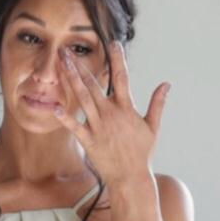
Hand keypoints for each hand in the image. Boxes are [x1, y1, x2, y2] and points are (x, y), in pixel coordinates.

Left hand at [51, 42, 167, 186]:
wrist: (131, 177)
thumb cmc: (142, 153)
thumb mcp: (152, 127)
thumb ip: (157, 104)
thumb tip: (166, 84)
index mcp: (126, 108)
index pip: (121, 78)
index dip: (117, 59)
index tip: (113, 43)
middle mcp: (111, 114)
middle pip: (94, 85)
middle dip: (80, 66)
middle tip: (68, 51)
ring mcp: (98, 127)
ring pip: (82, 99)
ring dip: (71, 81)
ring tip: (61, 66)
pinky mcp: (88, 141)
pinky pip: (74, 127)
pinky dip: (64, 117)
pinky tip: (54, 106)